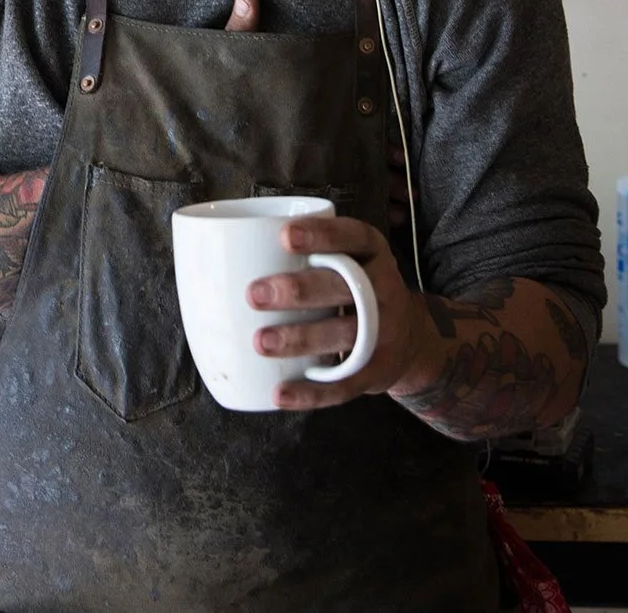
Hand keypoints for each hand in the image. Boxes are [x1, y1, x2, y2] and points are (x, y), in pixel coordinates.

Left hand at [245, 213, 436, 410]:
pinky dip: (310, 392)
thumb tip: (217, 255)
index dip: (323, 234)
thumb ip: (306, 255)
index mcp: (373, 255)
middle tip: (254, 293)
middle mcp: (384, 290)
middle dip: (300, 290)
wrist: (411, 342)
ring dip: (300, 339)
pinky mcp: (375, 372)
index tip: (284, 235)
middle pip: (346, 286)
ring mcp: (384, 333)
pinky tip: (278, 392)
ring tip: (260, 342)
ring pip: (344, 335)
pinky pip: (343, 385)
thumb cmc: (356, 291)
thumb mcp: (349, 262)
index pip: (354, 237)